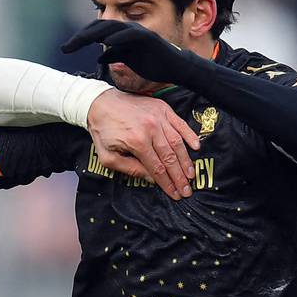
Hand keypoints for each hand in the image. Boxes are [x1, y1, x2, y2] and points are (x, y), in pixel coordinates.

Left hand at [63, 19, 194, 86]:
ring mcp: (137, 32)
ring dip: (94, 34)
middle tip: (66, 47)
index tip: (66, 48)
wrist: (173, 67)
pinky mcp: (148, 38)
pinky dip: (119, 38)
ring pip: (112, 28)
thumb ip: (114, 55)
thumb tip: (99, 58)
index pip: (96, 32)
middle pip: (99, 27)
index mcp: (120, 35)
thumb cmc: (151, 62)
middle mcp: (127, 29)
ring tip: (80, 42)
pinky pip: (131, 35)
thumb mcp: (127, 60)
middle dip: (81, 37)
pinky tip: (106, 42)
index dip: (80, 39)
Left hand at [82, 89, 199, 198]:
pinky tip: (196, 147)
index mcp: (137, 142)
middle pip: (170, 157)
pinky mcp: (163, 108)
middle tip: (187, 190)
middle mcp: (151, 129)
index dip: (168, 183)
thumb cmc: (103, 131)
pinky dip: (190, 135)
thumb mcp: (108, 156)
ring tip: (191, 174)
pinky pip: (180, 123)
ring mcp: (159, 117)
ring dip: (186, 160)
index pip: (157, 168)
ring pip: (177, 142)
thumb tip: (151, 179)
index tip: (176, 194)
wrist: (100, 103)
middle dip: (180, 176)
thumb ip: (130, 169)